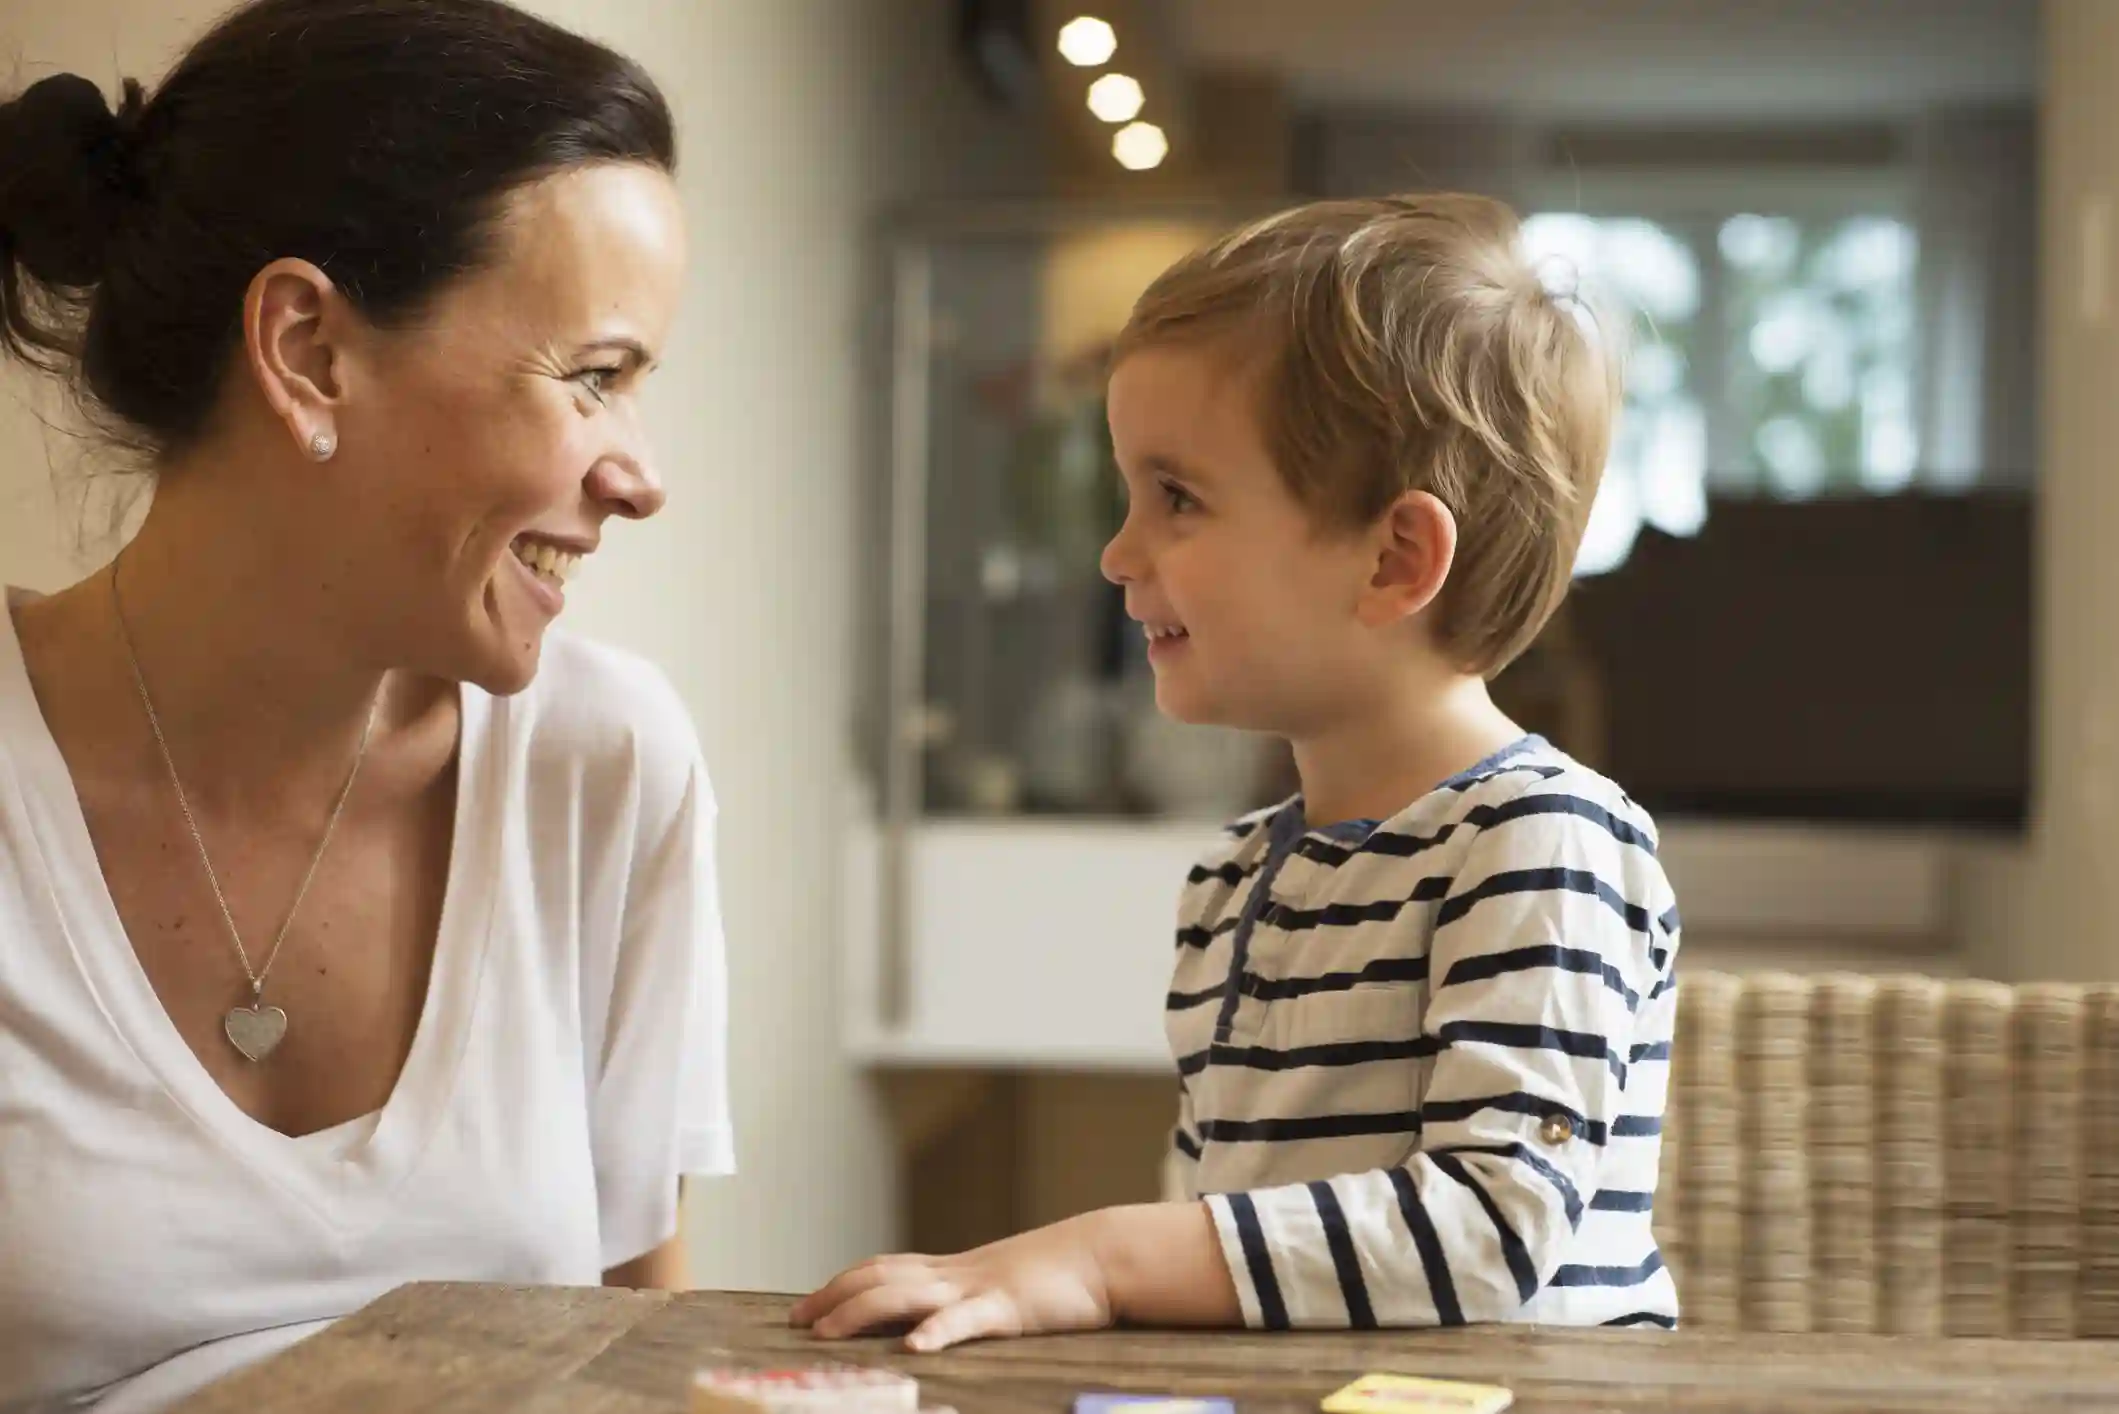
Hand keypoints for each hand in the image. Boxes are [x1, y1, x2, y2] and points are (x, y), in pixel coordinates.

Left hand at [790, 1215, 1114, 1352]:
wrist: (1102, 1255)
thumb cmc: (1053, 1276)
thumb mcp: (996, 1284)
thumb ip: (961, 1296)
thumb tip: (927, 1318)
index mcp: (950, 1270)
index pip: (880, 1268)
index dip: (839, 1285)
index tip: (804, 1307)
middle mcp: (953, 1275)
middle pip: (878, 1278)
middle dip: (832, 1299)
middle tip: (797, 1324)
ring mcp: (977, 1288)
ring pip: (905, 1294)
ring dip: (860, 1313)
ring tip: (826, 1334)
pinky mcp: (1007, 1308)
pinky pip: (965, 1320)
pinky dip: (936, 1331)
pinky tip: (914, 1346)